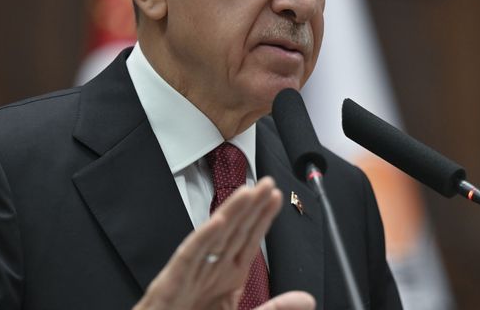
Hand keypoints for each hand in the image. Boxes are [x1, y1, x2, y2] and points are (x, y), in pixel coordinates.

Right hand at [133, 177, 313, 309]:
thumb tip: (307, 299)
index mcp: (227, 278)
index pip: (249, 241)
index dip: (263, 218)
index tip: (277, 196)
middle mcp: (211, 271)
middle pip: (234, 231)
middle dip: (251, 206)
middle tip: (267, 182)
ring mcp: (191, 274)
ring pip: (214, 237)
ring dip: (230, 213)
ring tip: (247, 192)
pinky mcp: (172, 282)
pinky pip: (189, 256)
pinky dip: (203, 238)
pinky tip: (218, 221)